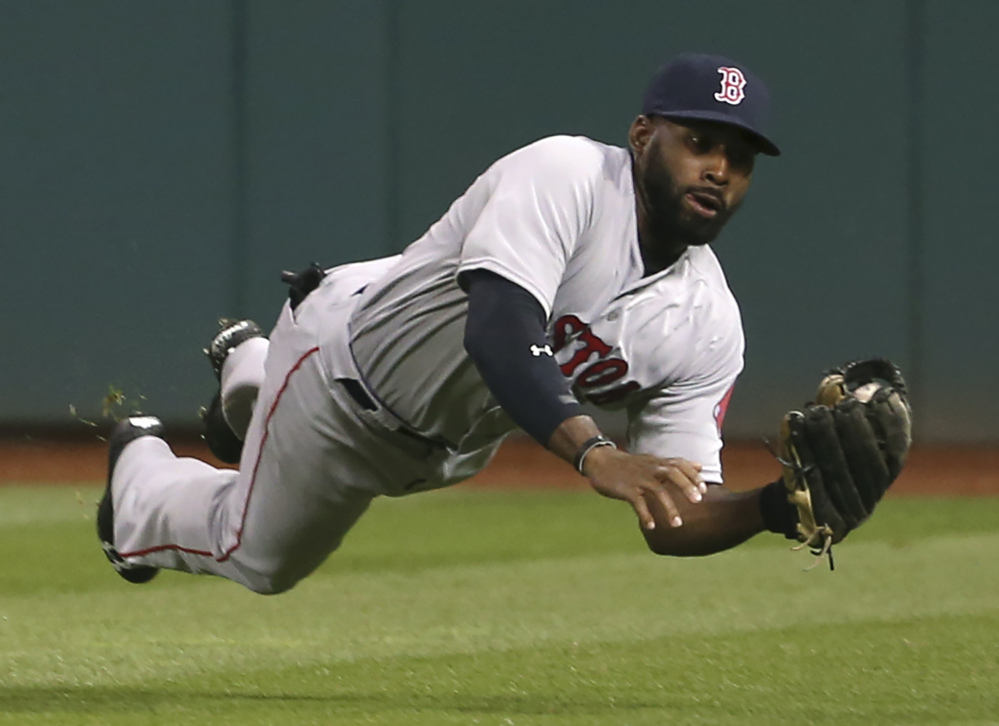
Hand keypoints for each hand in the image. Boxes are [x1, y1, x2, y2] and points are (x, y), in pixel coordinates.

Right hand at [581, 446, 705, 530]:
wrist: (600, 461)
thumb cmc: (630, 464)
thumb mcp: (654, 461)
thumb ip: (677, 465)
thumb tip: (700, 466)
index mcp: (658, 462)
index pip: (679, 464)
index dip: (693, 475)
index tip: (704, 489)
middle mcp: (650, 469)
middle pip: (672, 473)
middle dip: (686, 486)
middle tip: (698, 501)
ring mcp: (638, 479)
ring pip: (657, 491)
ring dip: (669, 507)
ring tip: (677, 525)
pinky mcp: (626, 490)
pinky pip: (638, 503)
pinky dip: (645, 515)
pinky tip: (651, 527)